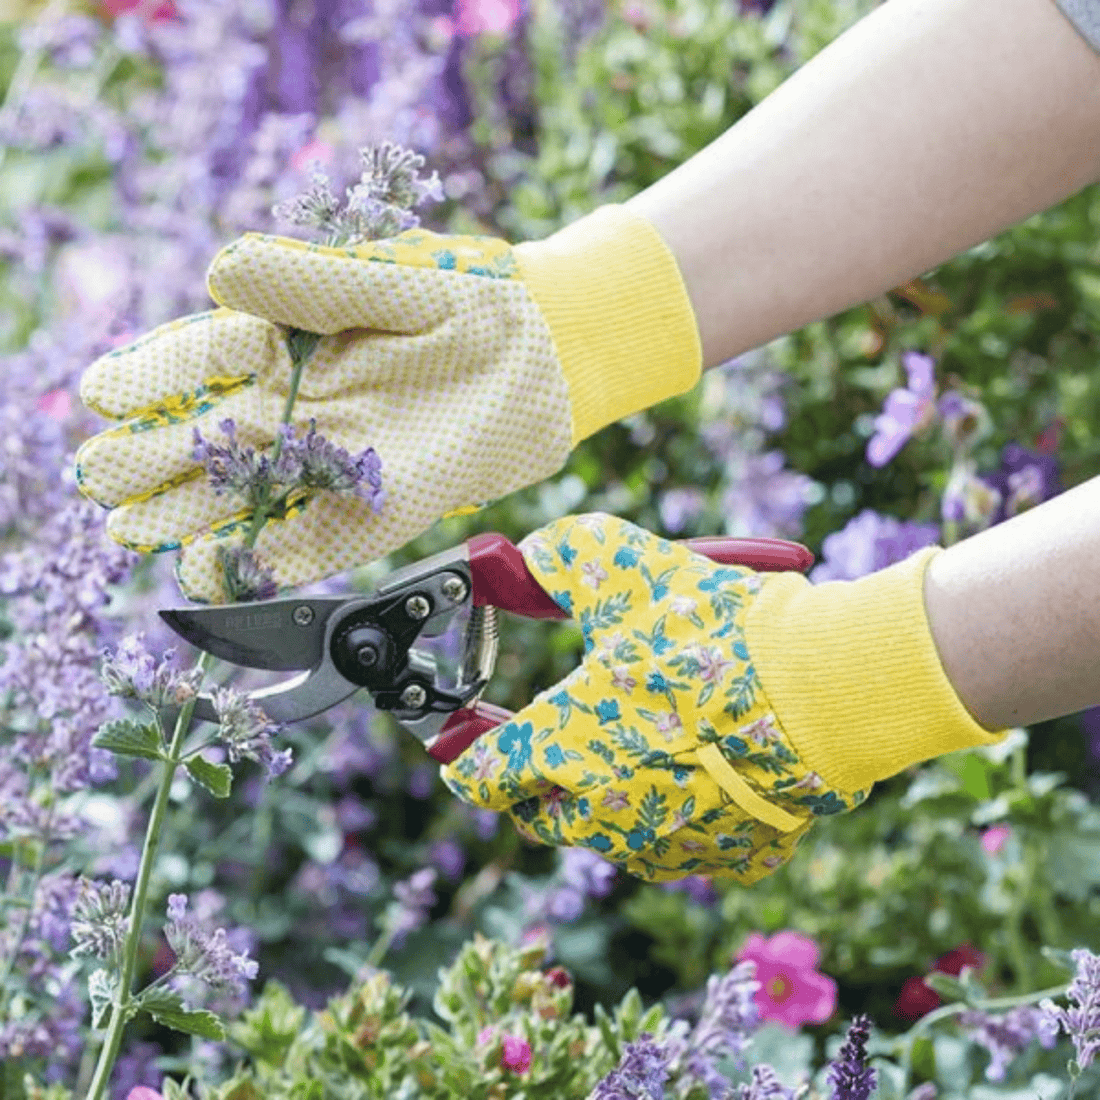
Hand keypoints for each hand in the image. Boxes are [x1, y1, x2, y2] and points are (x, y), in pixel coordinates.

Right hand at [73, 206, 700, 601]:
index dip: (149, 378)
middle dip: (151, 458)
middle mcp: (304, 406)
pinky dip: (267, 561)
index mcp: (293, 343)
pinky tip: (220, 571)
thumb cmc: (471, 300)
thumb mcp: (391, 277)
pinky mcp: (381, 508)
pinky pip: (314, 542)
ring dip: (190, 517)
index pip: (200, 362)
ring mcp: (338, 462)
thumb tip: (218, 276)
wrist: (550, 355)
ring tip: (134, 532)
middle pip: (210, 438)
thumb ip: (310, 279)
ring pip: (247, 497)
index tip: (103, 393)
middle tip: (105, 475)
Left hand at [440, 513, 1004, 883]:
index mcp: (562, 748)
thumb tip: (529, 555)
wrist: (826, 688)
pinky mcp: (729, 857)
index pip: (477, 775)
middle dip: (535, 778)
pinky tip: (705, 766)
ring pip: (610, 832)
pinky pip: (685, 842)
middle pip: (536, 813)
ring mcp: (667, 844)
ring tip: (641, 739)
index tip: (470, 734)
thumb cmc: (716, 632)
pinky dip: (681, 811)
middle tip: (556, 734)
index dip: (465, 751)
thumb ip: (561, 555)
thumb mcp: (625, 568)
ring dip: (608, 795)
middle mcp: (603, 811)